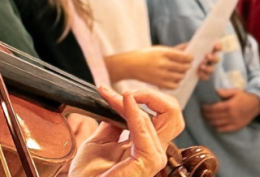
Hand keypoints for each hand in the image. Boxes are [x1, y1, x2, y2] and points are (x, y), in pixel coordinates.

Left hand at [68, 87, 184, 176]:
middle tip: (124, 91)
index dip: (138, 98)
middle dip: (151, 95)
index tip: (106, 91)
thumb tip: (118, 105)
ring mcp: (152, 158)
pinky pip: (146, 131)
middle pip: (171, 114)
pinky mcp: (146, 162)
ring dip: (138, 101)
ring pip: (162, 118)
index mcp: (144, 147)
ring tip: (117, 96)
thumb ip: (112, 125)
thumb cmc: (88, 176)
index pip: (156, 114)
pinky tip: (125, 101)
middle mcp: (152, 151)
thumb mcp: (99, 142)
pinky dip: (136, 112)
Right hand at [106, 46, 192, 89]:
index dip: (189, 58)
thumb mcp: (159, 49)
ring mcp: (161, 74)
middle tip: (186, 65)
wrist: (130, 65)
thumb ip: (175, 49)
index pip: (183, 56)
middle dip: (187, 66)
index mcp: (163, 52)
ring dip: (182, 74)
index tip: (190, 58)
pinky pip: (174, 85)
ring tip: (180, 72)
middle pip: (183, 67)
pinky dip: (176, 82)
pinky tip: (173, 79)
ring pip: (180, 76)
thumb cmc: (146, 55)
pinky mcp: (159, 83)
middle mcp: (163, 63)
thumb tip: (188, 46)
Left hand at [176, 42, 220, 80]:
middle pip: (216, 59)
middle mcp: (208, 59)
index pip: (216, 48)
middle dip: (213, 58)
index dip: (218, 47)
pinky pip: (207, 76)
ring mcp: (206, 67)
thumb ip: (188, 46)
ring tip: (201, 67)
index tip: (216, 46)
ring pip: (212, 69)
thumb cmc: (179, 53)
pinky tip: (199, 74)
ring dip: (208, 68)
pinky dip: (204, 75)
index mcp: (206, 50)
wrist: (174, 64)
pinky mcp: (202, 75)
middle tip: (207, 57)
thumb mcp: (183, 47)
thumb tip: (193, 45)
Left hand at [200, 88, 259, 132]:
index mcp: (230, 106)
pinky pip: (223, 129)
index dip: (206, 108)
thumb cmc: (244, 97)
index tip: (202, 106)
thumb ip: (224, 92)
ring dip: (209, 121)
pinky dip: (216, 128)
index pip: (214, 108)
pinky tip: (213, 124)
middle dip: (206, 114)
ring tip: (205, 117)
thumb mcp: (235, 92)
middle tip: (201, 112)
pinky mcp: (236, 127)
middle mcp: (231, 115)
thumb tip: (213, 92)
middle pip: (214, 116)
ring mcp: (233, 122)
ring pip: (217, 124)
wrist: (256, 105)